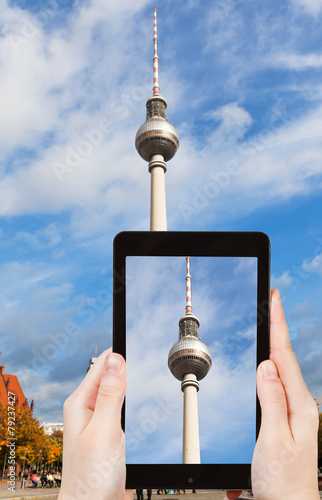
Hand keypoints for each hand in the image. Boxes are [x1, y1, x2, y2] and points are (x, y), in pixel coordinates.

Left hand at [58, 348, 131, 499]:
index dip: (118, 352)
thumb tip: (115, 360)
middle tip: (145, 353)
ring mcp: (98, 420)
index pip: (101, 365)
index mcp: (80, 403)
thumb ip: (111, 394)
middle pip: (109, 376)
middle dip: (125, 366)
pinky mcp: (108, 432)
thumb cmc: (91, 477)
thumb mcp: (105, 429)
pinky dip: (130, 399)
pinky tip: (137, 397)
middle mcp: (87, 408)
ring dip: (129, 382)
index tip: (136, 338)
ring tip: (142, 368)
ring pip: (116, 391)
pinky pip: (120, 406)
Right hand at [252, 289, 319, 499]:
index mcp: (300, 405)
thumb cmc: (284, 483)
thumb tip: (266, 366)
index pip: (284, 355)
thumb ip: (271, 400)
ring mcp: (294, 412)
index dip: (279, 324)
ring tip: (270, 325)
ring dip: (273, 346)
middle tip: (272, 303)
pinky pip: (276, 386)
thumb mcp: (274, 439)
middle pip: (284, 357)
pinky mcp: (286, 420)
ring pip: (280, 371)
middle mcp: (300, 405)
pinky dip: (270, 369)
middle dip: (277, 328)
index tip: (275, 298)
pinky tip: (267, 364)